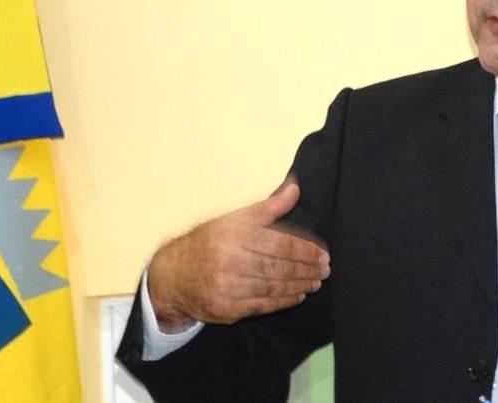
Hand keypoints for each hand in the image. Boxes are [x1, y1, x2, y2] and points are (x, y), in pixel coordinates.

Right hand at [147, 181, 329, 325]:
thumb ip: (268, 207)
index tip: (323, 253)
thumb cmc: (208, 243)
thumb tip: (295, 188)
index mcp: (233, 234)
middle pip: (278, 267)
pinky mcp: (226, 309)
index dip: (304, 249)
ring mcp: (227, 287)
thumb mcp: (234, 219)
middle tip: (325, 270)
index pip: (278, 243)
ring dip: (299, 286)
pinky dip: (283, 302)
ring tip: (316, 282)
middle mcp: (229, 261)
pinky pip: (262, 306)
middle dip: (306, 269)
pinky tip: (297, 296)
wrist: (172, 276)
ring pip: (272, 288)